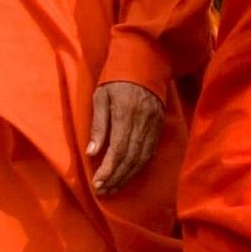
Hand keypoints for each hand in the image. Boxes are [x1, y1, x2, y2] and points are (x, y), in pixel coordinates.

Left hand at [86, 81, 163, 195]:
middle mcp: (142, 122)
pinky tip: (128, 174)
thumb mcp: (100, 96)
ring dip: (127, 176)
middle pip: (130, 159)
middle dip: (116, 178)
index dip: (108, 170)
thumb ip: (98, 125)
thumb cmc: (116, 78)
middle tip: (103, 190)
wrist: (144, 61)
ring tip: (113, 187)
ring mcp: (153, 125)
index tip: (98, 184)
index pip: (118, 150)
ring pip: (142, 158)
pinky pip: (150, 152)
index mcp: (125, 114)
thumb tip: (92, 153)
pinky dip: (138, 166)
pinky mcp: (158, 126)